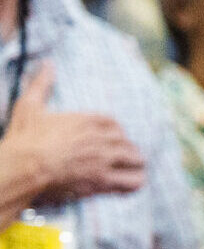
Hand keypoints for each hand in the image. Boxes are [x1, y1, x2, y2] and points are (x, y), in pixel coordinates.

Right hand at [0, 64, 145, 206]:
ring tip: (133, 169)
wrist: (24, 166)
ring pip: (134, 159)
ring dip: (134, 164)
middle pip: (126, 141)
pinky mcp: (103, 180)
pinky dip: (133, 182)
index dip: (114, 131)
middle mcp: (101, 138)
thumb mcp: (30, 106)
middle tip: (124, 156)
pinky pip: (130, 181)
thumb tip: (48, 64)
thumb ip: (41, 84)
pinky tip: (132, 184)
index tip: (112, 137)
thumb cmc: (26, 138)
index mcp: (88, 120)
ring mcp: (105, 159)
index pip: (113, 123)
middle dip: (126, 149)